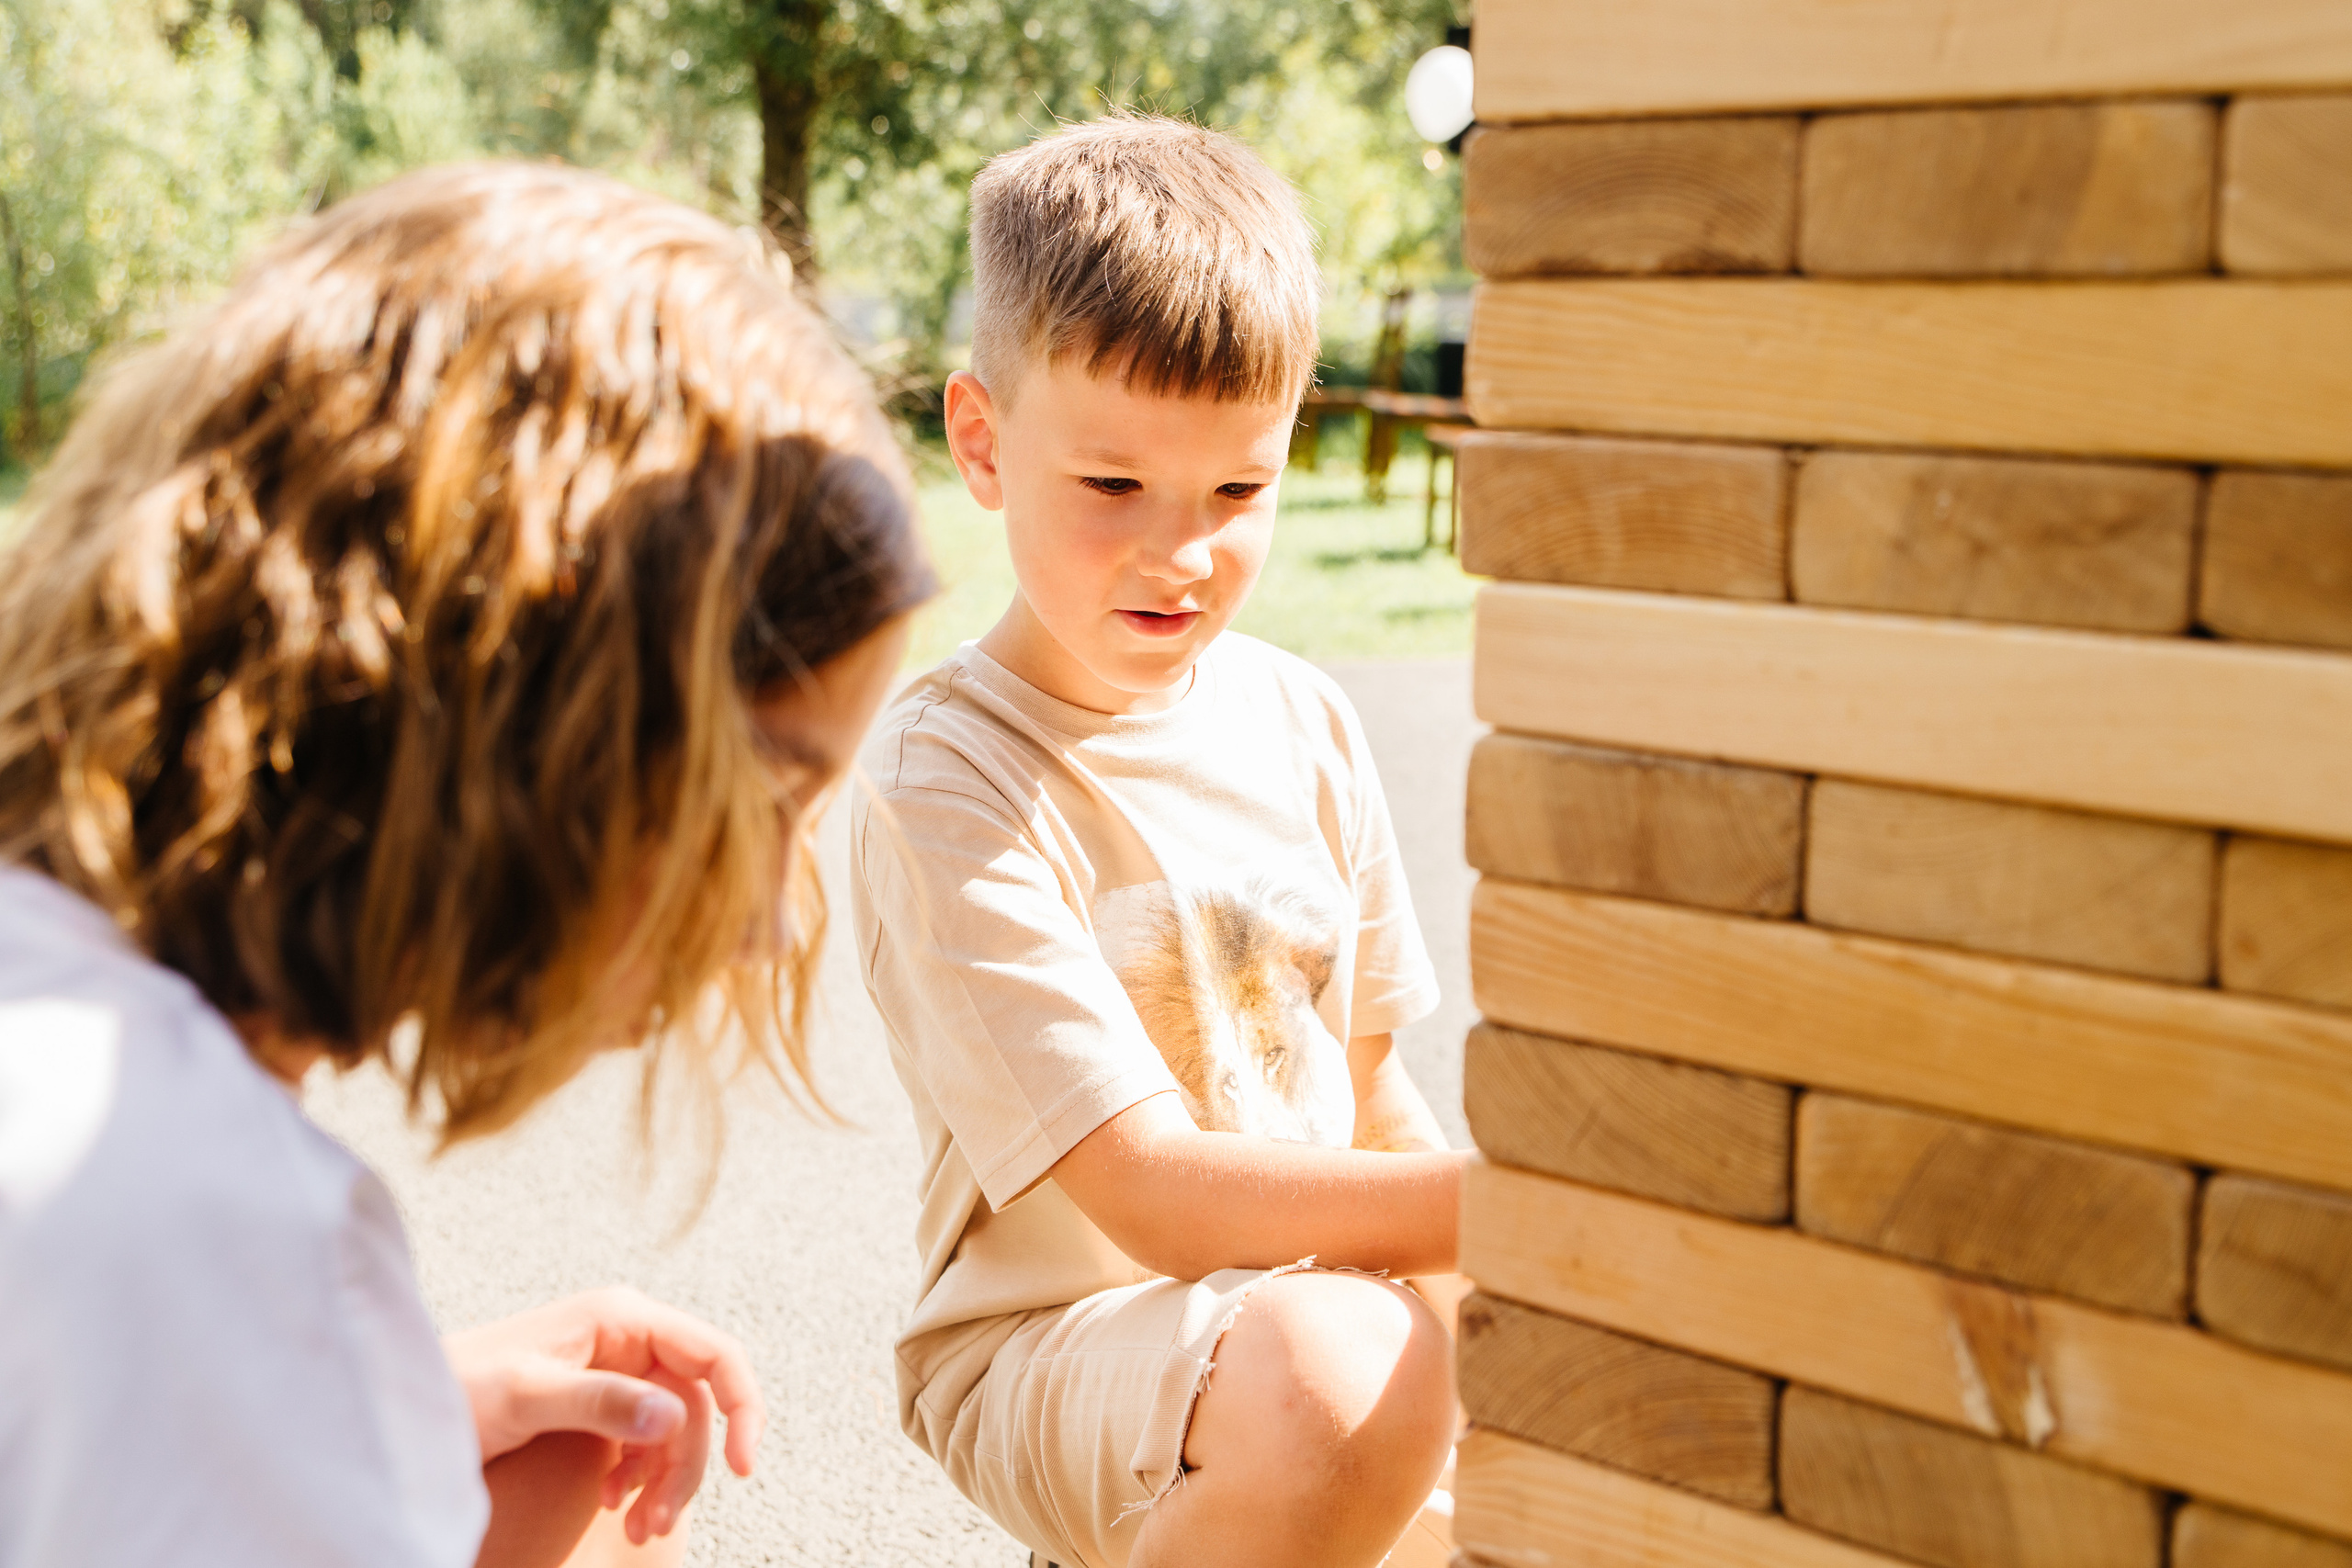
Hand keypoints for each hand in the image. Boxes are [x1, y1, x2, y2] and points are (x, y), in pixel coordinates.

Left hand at [442, 1287, 764, 1545]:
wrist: (403, 1407)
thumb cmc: (455, 1388)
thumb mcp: (525, 1396)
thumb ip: (601, 1402)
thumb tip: (675, 1417)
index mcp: (621, 1317)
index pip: (713, 1355)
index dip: (742, 1407)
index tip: (744, 1467)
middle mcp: (626, 1338)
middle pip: (695, 1405)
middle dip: (683, 1468)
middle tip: (652, 1524)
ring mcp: (614, 1371)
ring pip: (673, 1430)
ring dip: (663, 1483)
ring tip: (634, 1530)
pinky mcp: (598, 1404)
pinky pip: (644, 1444)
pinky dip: (639, 1481)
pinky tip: (611, 1506)